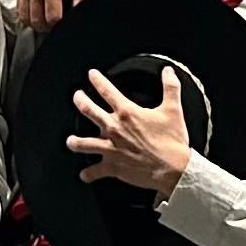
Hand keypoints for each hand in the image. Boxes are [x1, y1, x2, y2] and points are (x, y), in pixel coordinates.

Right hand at [14, 0, 90, 28]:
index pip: (53, 18)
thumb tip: (77, 15)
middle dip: (46, 28)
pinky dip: (27, 13)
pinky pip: (19, 6)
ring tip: (46, 21)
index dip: (59, 26)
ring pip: (25, 15)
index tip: (65, 25)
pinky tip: (36, 13)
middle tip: (55, 26)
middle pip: (37, 20)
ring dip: (35, 22)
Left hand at [67, 67, 192, 192]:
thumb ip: (170, 87)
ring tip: (70, 140)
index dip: (97, 80)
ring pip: (83, 143)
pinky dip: (88, 174)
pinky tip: (84, 174)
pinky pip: (94, 171)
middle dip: (79, 100)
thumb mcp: (173, 110)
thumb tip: (168, 70)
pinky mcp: (112, 167)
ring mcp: (111, 148)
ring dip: (74, 141)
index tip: (91, 75)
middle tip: (77, 96)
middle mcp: (114, 129)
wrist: (174, 169)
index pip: (106, 90)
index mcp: (127, 113)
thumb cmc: (172, 141)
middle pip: (88, 110)